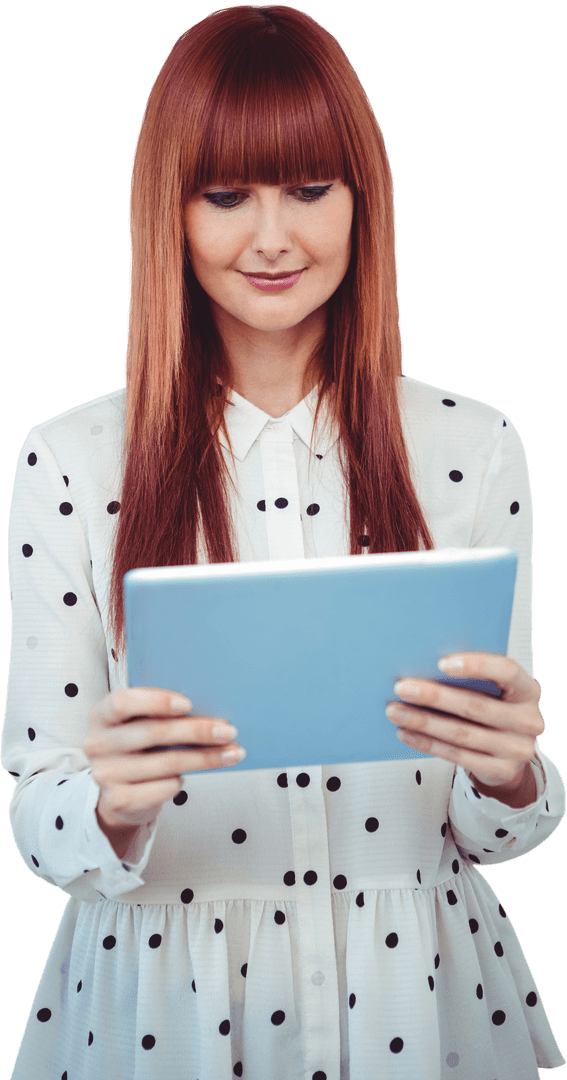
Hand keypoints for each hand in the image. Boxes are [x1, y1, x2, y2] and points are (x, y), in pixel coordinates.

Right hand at [83, 687, 245, 830]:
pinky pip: (163, 788)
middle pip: (154, 733)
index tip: (188, 704)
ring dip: (205, 757)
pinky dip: (182, 781)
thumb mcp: (139, 723)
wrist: (120, 792)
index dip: (156, 701)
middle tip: (228, 731)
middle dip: (197, 730)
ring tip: (232, 752)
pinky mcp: (119, 800)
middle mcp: (98, 744)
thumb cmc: (138, 747)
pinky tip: (193, 775)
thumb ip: (160, 712)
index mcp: (102, 715)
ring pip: (167, 763)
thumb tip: (210, 708)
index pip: (123, 701)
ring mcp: (106, 774)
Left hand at [385, 652, 544, 786]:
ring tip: (395, 711)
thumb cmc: (494, 708)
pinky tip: (406, 732)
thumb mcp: (494, 690)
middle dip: (434, 696)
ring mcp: (516, 749)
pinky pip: (456, 755)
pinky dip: (427, 743)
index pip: (507, 671)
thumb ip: (472, 678)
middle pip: (476, 706)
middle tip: (402, 687)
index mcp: (528, 690)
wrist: (509, 752)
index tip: (442, 662)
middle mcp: (528, 720)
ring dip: (423, 721)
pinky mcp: (501, 770)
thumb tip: (422, 664)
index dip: (476, 665)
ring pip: (461, 733)